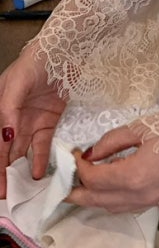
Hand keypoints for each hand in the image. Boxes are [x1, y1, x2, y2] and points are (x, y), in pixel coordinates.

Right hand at [0, 44, 65, 195]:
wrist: (63, 52)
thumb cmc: (34, 62)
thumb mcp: (16, 84)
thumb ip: (8, 110)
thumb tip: (6, 137)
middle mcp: (10, 119)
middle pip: (3, 151)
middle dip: (2, 173)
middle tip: (5, 195)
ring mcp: (29, 121)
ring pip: (21, 151)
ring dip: (19, 170)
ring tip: (20, 189)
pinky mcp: (48, 121)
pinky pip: (42, 144)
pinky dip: (39, 159)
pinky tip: (36, 174)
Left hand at [67, 123, 158, 213]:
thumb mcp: (141, 128)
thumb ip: (110, 142)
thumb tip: (90, 155)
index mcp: (134, 175)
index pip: (93, 179)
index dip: (79, 167)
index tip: (75, 154)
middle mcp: (139, 195)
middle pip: (96, 200)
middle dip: (75, 192)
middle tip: (63, 181)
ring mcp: (150, 202)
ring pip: (110, 207)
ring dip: (93, 197)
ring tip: (84, 183)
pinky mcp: (158, 202)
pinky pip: (126, 206)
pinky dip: (111, 198)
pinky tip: (110, 185)